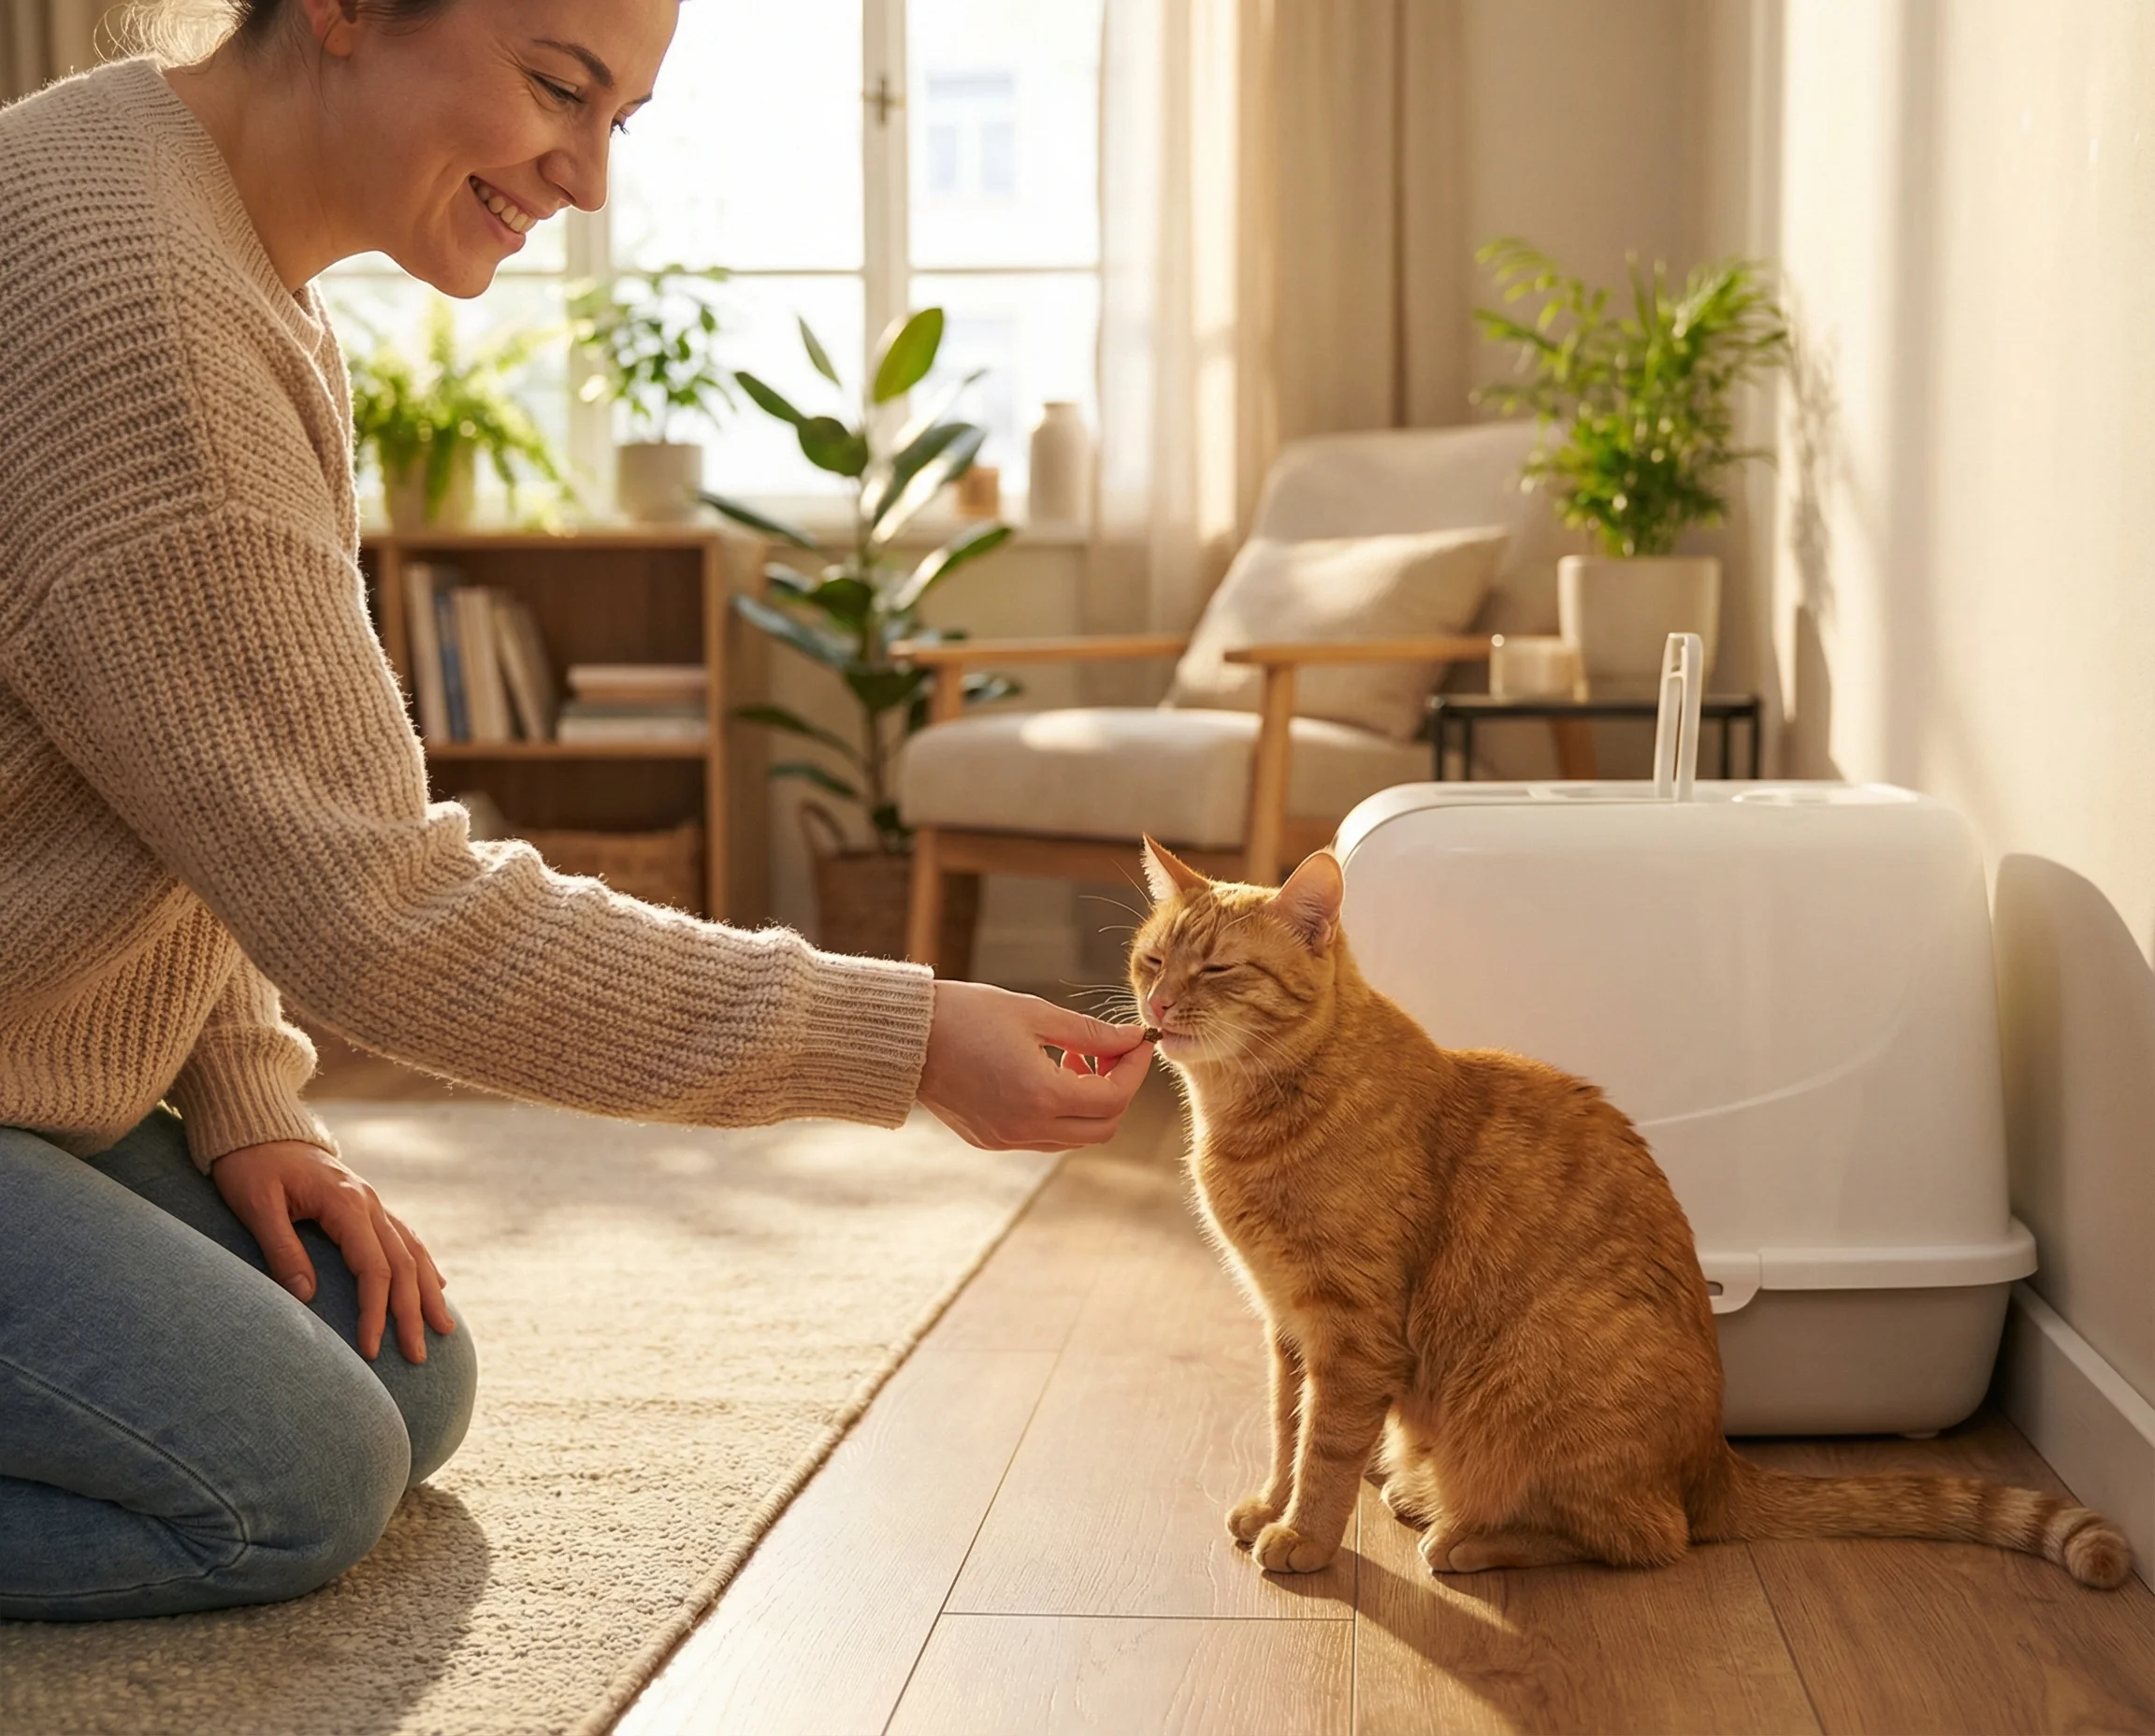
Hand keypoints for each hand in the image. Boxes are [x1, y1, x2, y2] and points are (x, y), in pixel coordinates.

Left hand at [212, 1140, 453, 1363]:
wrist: (257, 1125)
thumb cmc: (250, 1164)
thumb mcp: (257, 1205)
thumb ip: (282, 1249)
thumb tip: (306, 1298)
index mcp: (346, 1203)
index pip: (373, 1268)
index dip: (375, 1311)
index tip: (371, 1350)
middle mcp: (369, 1202)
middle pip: (402, 1265)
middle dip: (411, 1313)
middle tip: (417, 1356)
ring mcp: (372, 1202)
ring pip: (413, 1251)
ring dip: (427, 1292)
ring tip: (443, 1328)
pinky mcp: (365, 1204)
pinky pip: (405, 1238)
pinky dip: (423, 1265)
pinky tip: (436, 1284)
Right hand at [917, 981, 1153, 1151]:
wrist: (905, 1038)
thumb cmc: (966, 1014)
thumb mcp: (1034, 1014)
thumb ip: (1090, 1033)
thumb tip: (1132, 1039)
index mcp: (1039, 1094)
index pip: (1113, 1097)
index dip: (1134, 1069)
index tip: (1137, 1042)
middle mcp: (1025, 1126)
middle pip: (1103, 1127)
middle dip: (1117, 1089)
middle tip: (1109, 1053)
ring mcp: (1006, 1139)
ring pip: (1076, 1136)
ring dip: (1089, 1103)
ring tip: (1073, 1060)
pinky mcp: (990, 1141)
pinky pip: (1045, 1137)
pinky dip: (1060, 1112)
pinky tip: (1045, 1075)